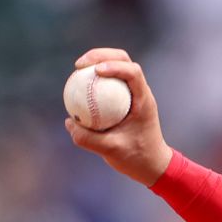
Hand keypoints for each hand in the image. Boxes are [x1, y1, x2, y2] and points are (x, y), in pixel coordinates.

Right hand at [65, 48, 173, 186]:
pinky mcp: (124, 100)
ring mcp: (133, 94)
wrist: (152, 166)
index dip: (114, 65)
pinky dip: (95, 79)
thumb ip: (88, 138)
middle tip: (80, 64)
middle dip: (101, 55)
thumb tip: (69, 121)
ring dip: (97, 62)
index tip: (95, 71)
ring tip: (77, 68)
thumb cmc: (137, 159)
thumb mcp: (111, 151)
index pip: (133, 72)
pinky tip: (78, 86)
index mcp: (144, 100)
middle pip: (123, 60)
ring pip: (116, 67)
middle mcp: (140, 92)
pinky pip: (109, 83)